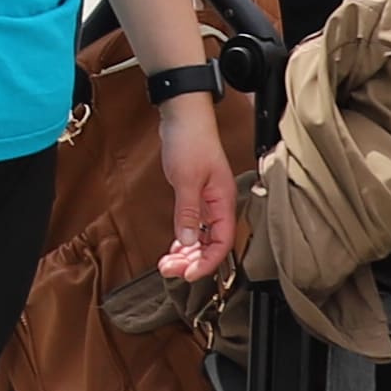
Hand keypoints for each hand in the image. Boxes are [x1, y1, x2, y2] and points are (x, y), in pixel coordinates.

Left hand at [153, 94, 239, 281]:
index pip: (221, 243)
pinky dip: (184, 239)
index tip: (188, 275)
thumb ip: (188, 212)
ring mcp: (207, 201)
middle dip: (192, 261)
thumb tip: (189, 241)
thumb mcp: (186, 179)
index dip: (207, 263)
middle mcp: (218, 205)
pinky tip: (173, 249)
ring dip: (186, 253)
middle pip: (211, 244)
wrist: (183, 116)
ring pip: (202, 237)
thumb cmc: (190, 141)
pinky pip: (194, 226)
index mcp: (223, 202)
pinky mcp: (195, 196)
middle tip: (169, 270)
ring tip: (167, 264)